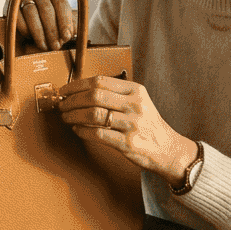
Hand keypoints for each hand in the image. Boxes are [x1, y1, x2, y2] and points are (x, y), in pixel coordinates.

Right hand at [11, 0, 75, 50]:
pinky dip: (24, 29)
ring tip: (45, 46)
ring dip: (39, 33)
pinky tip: (30, 39)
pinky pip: (17, 17)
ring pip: (31, 13)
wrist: (34, 30)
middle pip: (46, 9)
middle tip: (56, 46)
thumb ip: (73, 26)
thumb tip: (76, 31)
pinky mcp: (11, 5)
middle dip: (52, 30)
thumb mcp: (66, 26)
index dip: (64, 22)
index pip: (61, 4)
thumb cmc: (54, 27)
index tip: (67, 37)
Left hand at [57, 76, 197, 186]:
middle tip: (62, 105)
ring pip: (94, 114)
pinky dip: (82, 131)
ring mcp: (132, 124)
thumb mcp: (138, 102)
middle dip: (72, 100)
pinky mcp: (128, 143)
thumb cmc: (147, 124)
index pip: (100, 81)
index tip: (64, 90)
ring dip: (74, 115)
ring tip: (66, 118)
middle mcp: (135, 105)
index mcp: (135, 90)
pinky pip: (98, 134)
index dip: (77, 85)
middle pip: (94, 96)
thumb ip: (114, 95)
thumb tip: (80, 91)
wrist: (168, 149)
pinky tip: (77, 130)